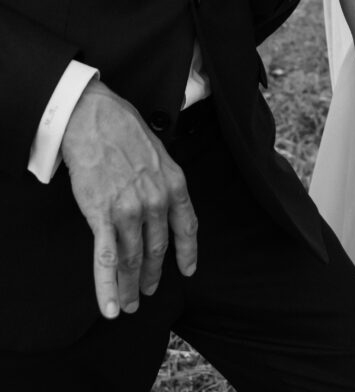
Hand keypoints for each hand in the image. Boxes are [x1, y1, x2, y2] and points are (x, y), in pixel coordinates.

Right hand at [61, 80, 196, 319]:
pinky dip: (108, 288)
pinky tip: (111, 307)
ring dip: (130, 287)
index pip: (187, 226)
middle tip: (148, 290)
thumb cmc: (125, 129)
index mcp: (174, 183)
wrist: (94, 119)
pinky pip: (107, 260)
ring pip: (132, 260)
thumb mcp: (159, 153)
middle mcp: (156, 201)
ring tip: (128, 303)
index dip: (187, 252)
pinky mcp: (102, 216)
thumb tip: (162, 200)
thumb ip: (164, 180)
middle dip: (152, 274)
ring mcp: (129, 211)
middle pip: (157, 249)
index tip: (187, 270)